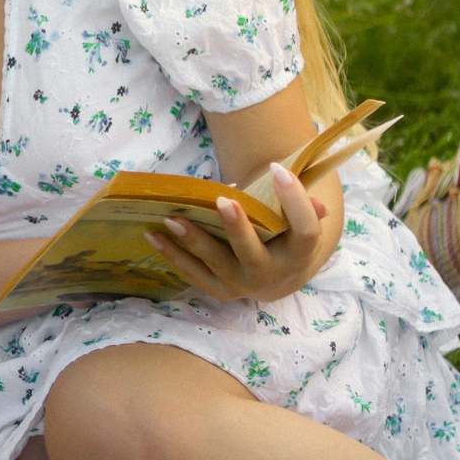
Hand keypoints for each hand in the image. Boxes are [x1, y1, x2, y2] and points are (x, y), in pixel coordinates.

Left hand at [145, 163, 339, 303]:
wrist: (277, 274)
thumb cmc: (284, 232)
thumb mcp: (296, 217)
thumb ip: (296, 198)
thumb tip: (288, 175)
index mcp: (300, 253)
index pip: (305, 229)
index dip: (295, 200)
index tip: (277, 168)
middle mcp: (272, 274)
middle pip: (253, 253)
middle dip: (237, 228)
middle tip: (222, 200)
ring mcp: (244, 285)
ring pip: (216, 262)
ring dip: (192, 240)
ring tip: (172, 218)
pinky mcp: (220, 291)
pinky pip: (194, 273)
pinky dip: (173, 255)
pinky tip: (154, 236)